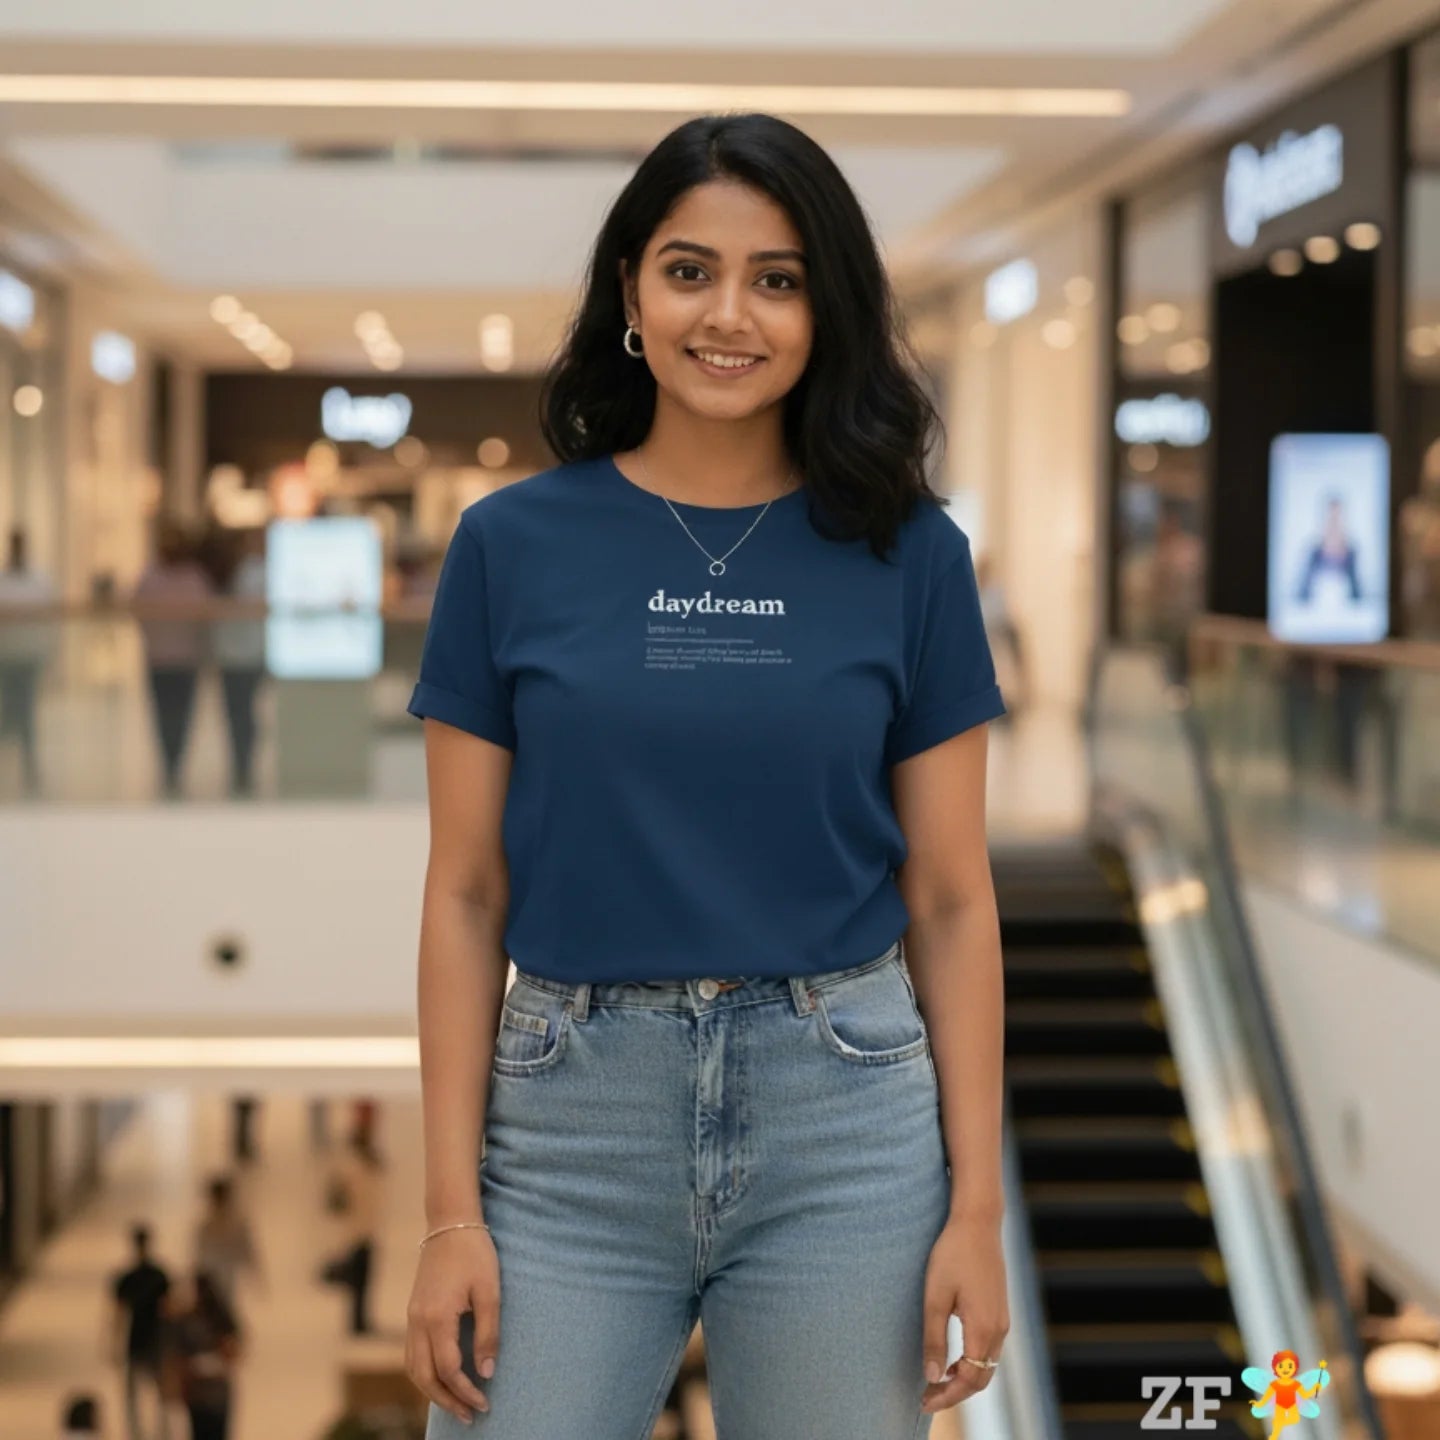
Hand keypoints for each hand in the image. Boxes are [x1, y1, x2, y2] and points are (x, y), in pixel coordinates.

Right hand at [405, 1227, 499, 1424]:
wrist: (450, 1222)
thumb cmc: (475, 1253)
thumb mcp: (490, 1291)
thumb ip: (488, 1333)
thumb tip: (486, 1372)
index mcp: (437, 1317)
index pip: (448, 1369)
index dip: (465, 1391)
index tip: (484, 1403)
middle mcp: (417, 1321)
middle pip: (424, 1376)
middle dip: (446, 1400)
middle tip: (469, 1415)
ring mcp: (412, 1317)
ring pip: (413, 1367)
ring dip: (432, 1390)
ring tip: (456, 1403)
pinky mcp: (413, 1311)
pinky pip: (412, 1353)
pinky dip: (424, 1372)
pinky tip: (441, 1377)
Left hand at [920, 1213, 1008, 1414]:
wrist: (978, 1222)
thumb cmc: (953, 1254)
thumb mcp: (935, 1297)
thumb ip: (934, 1339)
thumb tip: (932, 1376)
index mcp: (983, 1328)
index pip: (969, 1380)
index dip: (947, 1396)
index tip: (924, 1402)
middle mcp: (999, 1329)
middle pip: (981, 1378)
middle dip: (955, 1393)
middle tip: (927, 1397)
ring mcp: (1003, 1320)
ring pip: (987, 1364)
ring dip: (964, 1378)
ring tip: (936, 1381)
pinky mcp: (1000, 1310)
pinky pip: (989, 1349)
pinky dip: (973, 1362)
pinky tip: (953, 1358)